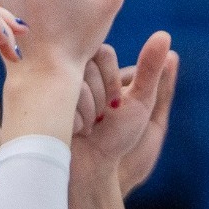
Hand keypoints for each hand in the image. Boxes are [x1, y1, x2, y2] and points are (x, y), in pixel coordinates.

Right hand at [72, 33, 176, 178]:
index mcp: (100, 74)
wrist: (92, 173)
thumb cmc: (118, 141)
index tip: (116, 104)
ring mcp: (58, 91)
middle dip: (101, 94)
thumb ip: (152, 72)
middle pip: (88, 62)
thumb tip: (165, 36)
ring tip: (90, 129)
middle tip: (102, 118)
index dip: (112, 78)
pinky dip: (74, 119)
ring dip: (88, 109)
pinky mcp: (44, 105)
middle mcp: (77, 78)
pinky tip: (75, 133)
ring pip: (75, 80)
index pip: (104, 53)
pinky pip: (59, 98)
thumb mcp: (142, 104)